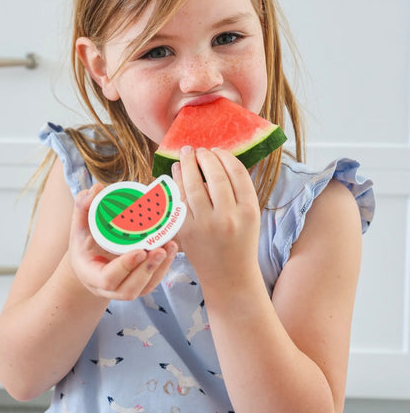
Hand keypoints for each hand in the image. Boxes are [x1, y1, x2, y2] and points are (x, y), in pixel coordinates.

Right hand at [67, 185, 176, 299]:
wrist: (88, 264)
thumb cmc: (84, 244)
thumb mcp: (78, 227)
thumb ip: (83, 208)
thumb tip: (95, 189)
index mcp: (91, 275)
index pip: (108, 278)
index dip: (124, 267)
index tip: (139, 252)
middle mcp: (108, 288)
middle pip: (130, 289)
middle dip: (147, 270)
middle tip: (160, 249)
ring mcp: (124, 290)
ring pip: (145, 287)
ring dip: (160, 268)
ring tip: (170, 246)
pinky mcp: (138, 286)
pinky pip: (153, 282)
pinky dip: (164, 267)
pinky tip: (171, 249)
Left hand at [172, 147, 260, 288]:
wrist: (229, 276)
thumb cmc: (241, 241)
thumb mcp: (251, 216)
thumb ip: (239, 190)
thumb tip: (219, 158)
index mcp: (249, 211)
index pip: (236, 173)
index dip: (225, 156)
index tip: (217, 150)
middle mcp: (228, 217)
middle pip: (215, 175)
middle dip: (205, 156)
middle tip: (199, 150)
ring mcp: (205, 225)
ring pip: (194, 184)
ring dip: (188, 164)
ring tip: (186, 154)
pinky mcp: (186, 231)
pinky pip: (179, 198)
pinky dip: (177, 181)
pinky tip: (177, 170)